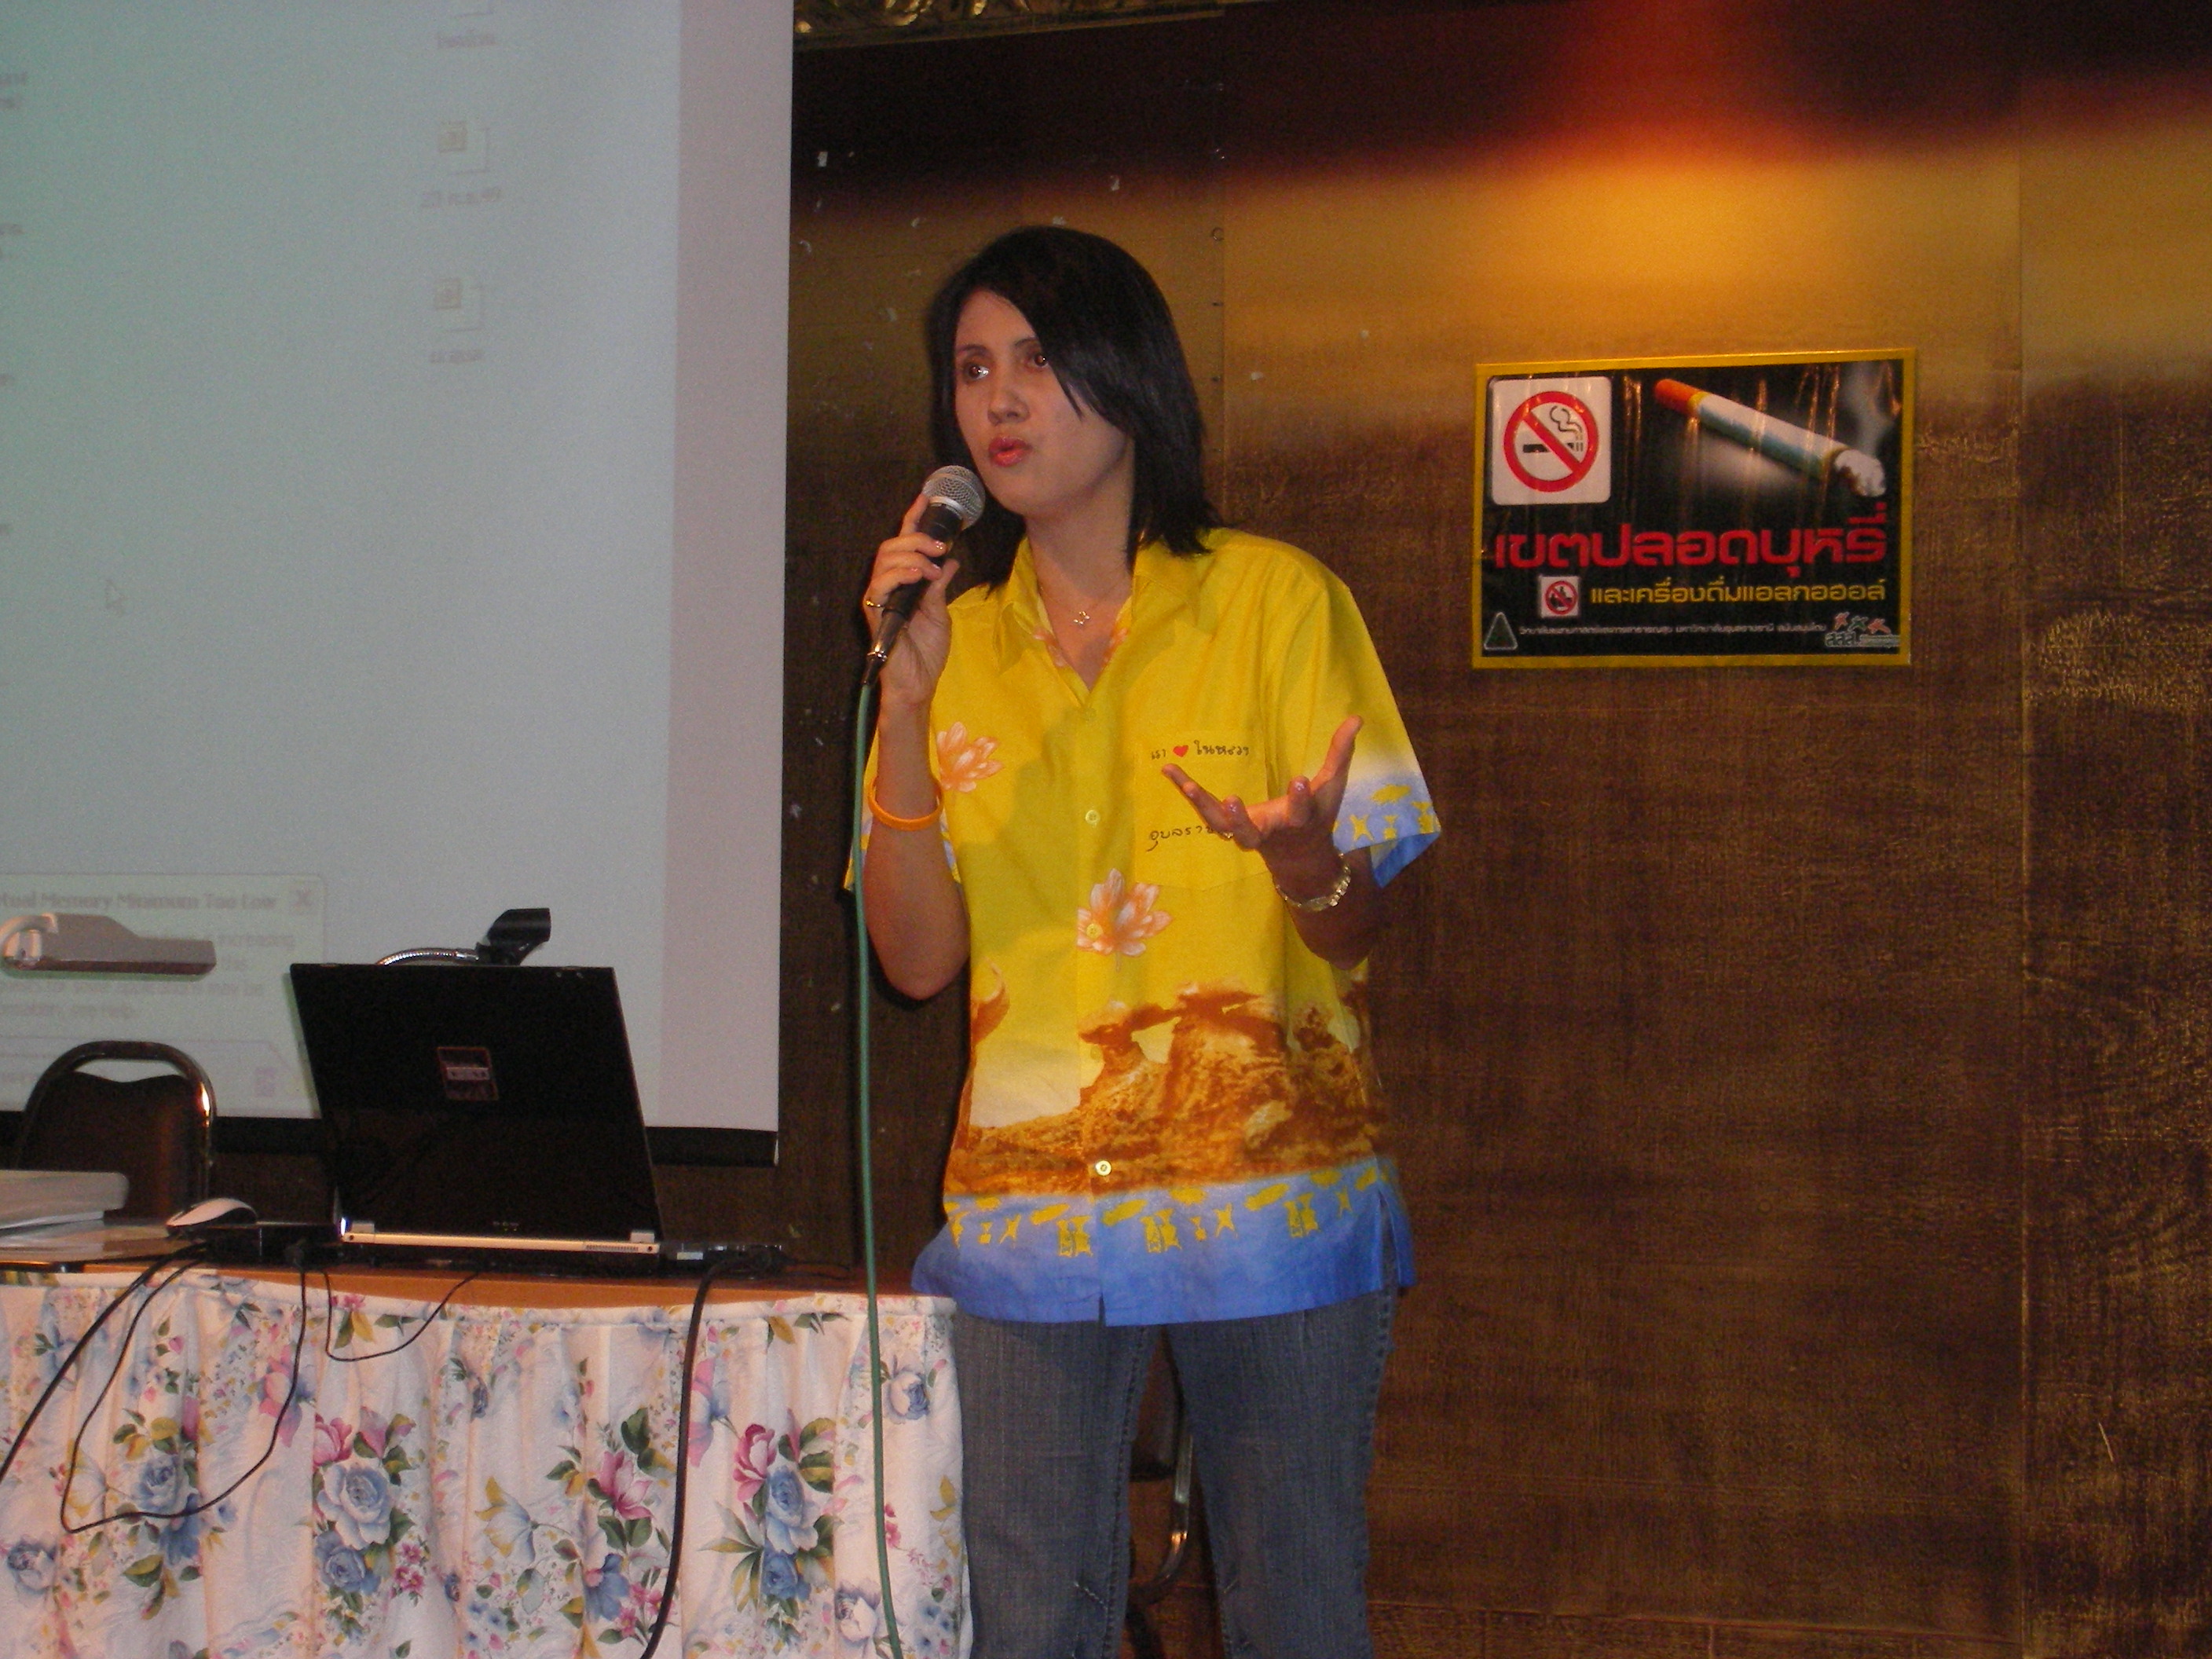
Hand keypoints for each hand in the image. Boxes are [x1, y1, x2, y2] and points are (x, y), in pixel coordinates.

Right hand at [864, 491, 961, 704]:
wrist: (917, 683)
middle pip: (892, 547)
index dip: (914, 520)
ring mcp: (879, 598)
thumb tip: (951, 560)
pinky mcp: (875, 613)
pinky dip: (899, 575)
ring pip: (885, 560)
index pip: (905, 545)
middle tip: (940, 545)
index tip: (927, 498)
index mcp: (904, 583)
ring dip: (912, 556)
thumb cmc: (926, 652)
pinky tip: (918, 575)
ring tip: (932, 564)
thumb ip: (940, 586)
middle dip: (916, 538)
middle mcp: (887, 587)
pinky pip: (880, 585)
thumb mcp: (940, 612)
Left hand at [1161, 715, 1361, 895]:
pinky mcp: (1227, 825)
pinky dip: (1186, 790)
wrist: (1298, 854)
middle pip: (1250, 834)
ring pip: (1220, 826)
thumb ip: (1341, 752)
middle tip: (1232, 802)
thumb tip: (1357, 717)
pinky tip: (1168, 768)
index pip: (1300, 811)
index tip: (1300, 780)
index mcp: (1297, 821)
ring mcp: (1243, 832)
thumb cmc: (1317, 813)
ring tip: (1185, 785)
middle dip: (1241, 821)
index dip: (1300, 798)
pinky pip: (1203, 810)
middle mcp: (1268, 831)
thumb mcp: (1333, 784)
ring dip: (1203, 806)